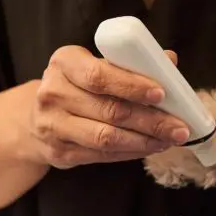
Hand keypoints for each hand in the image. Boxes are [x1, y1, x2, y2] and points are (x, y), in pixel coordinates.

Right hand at [29, 45, 191, 168]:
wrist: (36, 117)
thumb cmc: (76, 87)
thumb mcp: (94, 65)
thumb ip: (128, 63)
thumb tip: (169, 60)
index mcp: (64, 62)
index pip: (99, 75)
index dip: (132, 85)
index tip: (162, 94)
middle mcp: (53, 93)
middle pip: (110, 110)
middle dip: (151, 120)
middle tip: (179, 126)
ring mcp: (53, 125)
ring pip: (107, 137)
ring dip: (145, 140)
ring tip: (170, 139)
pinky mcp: (60, 152)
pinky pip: (103, 155)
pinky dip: (132, 152)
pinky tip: (151, 147)